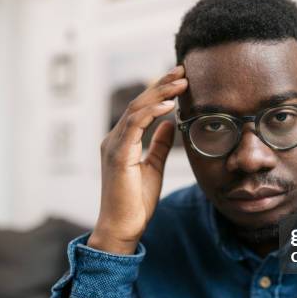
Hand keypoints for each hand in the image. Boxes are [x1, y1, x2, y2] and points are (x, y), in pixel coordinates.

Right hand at [88, 66, 187, 253]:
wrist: (123, 227)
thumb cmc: (135, 202)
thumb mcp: (153, 167)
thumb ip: (160, 145)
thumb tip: (172, 124)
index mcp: (122, 141)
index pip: (142, 108)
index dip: (160, 91)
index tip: (180, 79)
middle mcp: (114, 139)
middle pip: (139, 103)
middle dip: (161, 84)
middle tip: (182, 70)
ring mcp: (114, 145)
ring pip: (136, 109)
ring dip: (159, 93)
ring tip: (180, 83)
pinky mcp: (118, 155)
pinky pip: (134, 126)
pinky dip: (151, 113)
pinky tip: (168, 105)